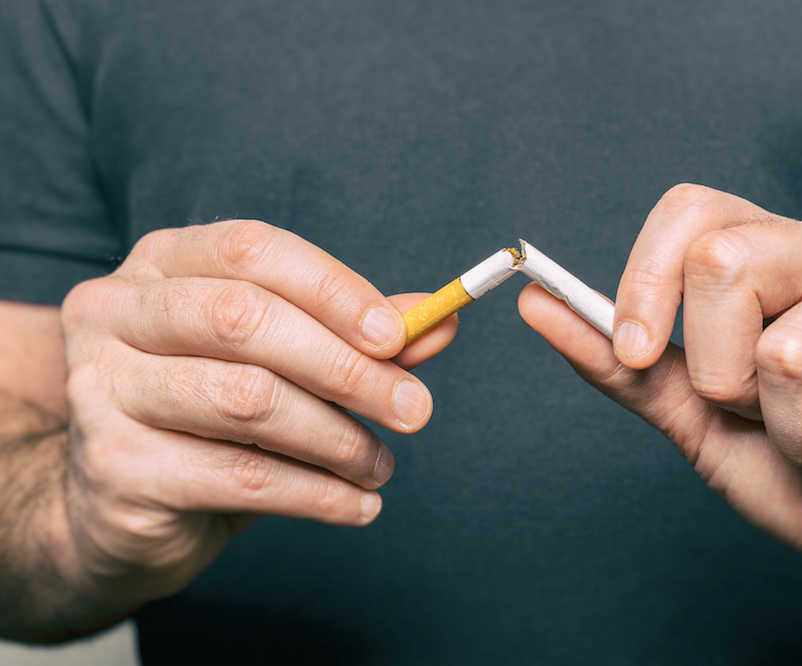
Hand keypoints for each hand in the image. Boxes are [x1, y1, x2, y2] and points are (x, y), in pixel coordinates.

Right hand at [59, 220, 454, 605]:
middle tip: (415, 411)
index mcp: (161, 265)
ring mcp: (102, 388)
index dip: (334, 290)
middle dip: (348, 369)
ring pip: (247, 401)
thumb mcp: (285, 363)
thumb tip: (438, 323)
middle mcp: (116, 313)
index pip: (253, 250)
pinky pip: (240, 477)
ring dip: (338, 439)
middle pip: (245, 320)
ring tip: (381, 466)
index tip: (398, 337)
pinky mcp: (116, 466)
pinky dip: (317, 494)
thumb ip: (356, 337)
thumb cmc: (214, 417)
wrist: (127, 505)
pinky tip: (358, 505)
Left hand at [519, 184, 801, 596]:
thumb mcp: (693, 412)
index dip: (645, 283)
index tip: (636, 352)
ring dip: (793, 431)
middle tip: (763, 408)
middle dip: (721, 375)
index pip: (691, 212)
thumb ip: (622, 359)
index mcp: (773, 249)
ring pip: (790, 355)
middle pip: (725, 267)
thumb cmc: (797, 461)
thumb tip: (539, 303)